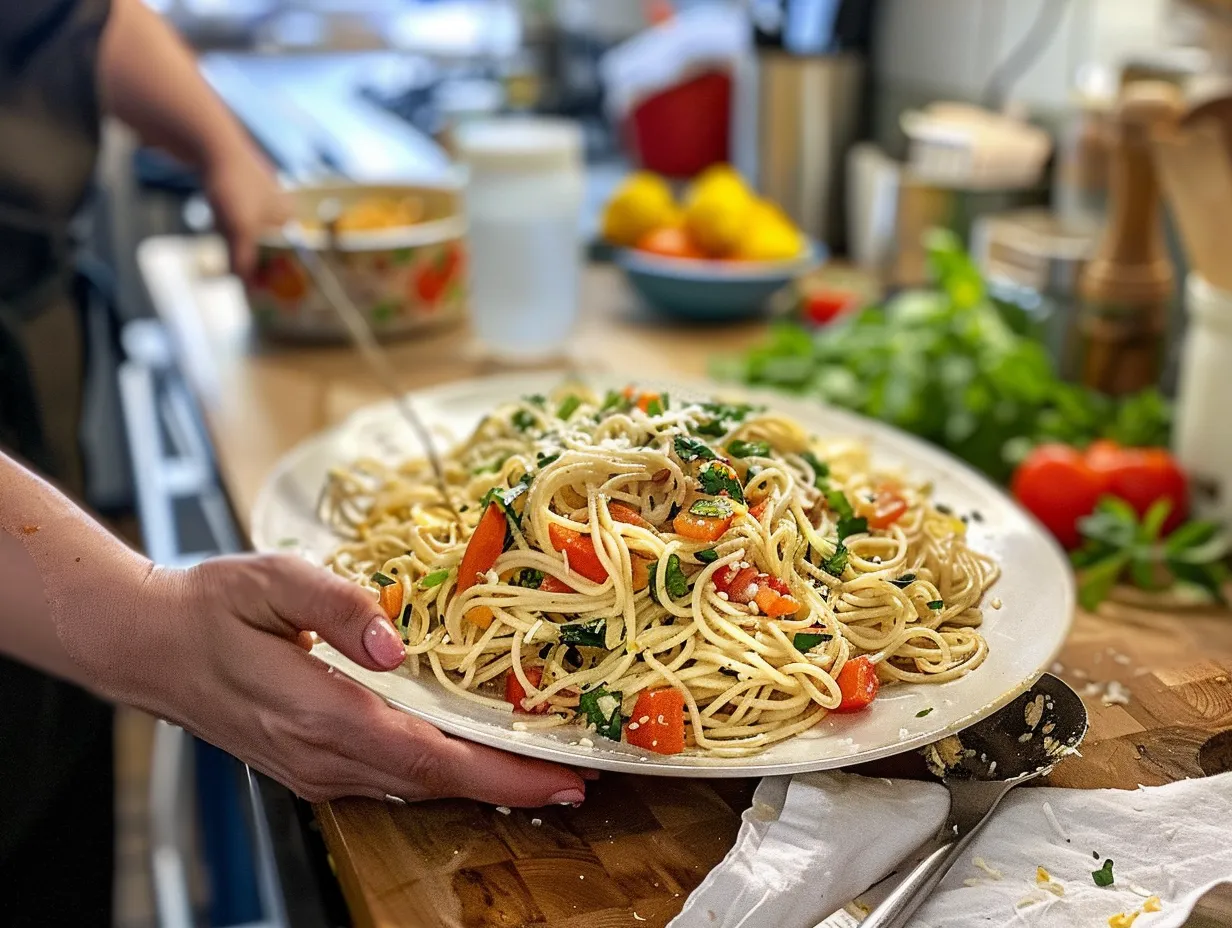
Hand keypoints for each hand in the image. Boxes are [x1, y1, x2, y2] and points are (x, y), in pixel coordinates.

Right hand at [115, 555, 589, 805]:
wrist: (149, 647)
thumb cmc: (211, 607)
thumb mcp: (271, 579)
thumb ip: (337, 604)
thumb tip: (396, 642)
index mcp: (321, 713)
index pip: (431, 757)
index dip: (502, 774)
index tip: (561, 778)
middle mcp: (323, 757)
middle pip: (436, 783)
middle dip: (511, 786)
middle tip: (577, 777)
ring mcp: (315, 770)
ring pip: (416, 788)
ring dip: (482, 784)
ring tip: (541, 770)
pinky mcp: (311, 767)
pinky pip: (391, 780)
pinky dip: (443, 775)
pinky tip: (473, 759)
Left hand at [203, 144, 290, 279]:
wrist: (210, 143)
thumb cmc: (232, 186)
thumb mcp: (239, 230)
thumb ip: (243, 261)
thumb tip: (246, 290)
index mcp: (289, 215)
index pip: (285, 255)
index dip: (271, 273)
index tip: (254, 287)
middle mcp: (280, 205)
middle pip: (266, 246)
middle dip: (248, 255)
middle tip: (232, 261)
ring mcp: (260, 194)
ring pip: (247, 232)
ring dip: (234, 237)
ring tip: (221, 221)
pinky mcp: (239, 186)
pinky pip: (234, 216)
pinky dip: (225, 221)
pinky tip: (215, 210)